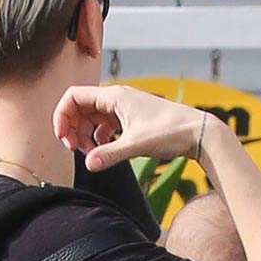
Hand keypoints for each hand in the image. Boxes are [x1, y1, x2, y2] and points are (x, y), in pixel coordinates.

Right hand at [53, 83, 201, 170]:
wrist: (198, 133)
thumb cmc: (171, 132)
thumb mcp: (137, 145)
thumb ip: (110, 154)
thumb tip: (89, 164)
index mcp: (114, 96)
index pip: (74, 96)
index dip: (62, 116)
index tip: (63, 139)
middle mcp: (117, 97)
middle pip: (80, 107)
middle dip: (73, 128)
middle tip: (76, 151)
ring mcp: (125, 107)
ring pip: (92, 117)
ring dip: (85, 134)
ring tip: (90, 154)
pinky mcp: (132, 118)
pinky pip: (105, 123)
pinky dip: (99, 135)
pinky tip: (103, 150)